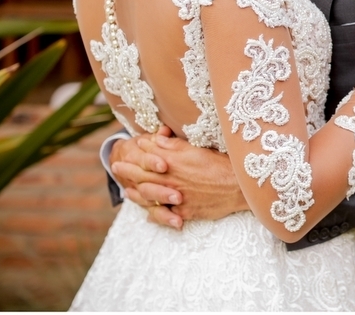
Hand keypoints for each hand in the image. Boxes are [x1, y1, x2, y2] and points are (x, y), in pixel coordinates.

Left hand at [111, 131, 247, 227]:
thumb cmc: (220, 165)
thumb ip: (173, 145)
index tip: (126, 150)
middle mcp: (170, 181)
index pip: (148, 157)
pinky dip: (155, 214)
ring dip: (136, 193)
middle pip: (143, 176)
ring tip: (127, 190)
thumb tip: (155, 139)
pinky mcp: (184, 212)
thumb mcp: (197, 150)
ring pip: (150, 196)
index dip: (136, 153)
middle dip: (128, 171)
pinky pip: (164, 214)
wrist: (238, 188)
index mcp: (173, 163)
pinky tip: (148, 214)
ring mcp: (176, 198)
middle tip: (116, 167)